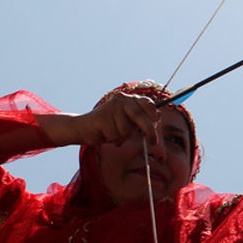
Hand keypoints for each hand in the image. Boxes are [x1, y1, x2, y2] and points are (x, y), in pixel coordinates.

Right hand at [38, 92, 161, 147]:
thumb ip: (140, 119)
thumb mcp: (128, 122)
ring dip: (122, 137)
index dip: (153, 114)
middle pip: (140, 117)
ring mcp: (111, 108)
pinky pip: (115, 135)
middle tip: (153, 142)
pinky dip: (111, 139)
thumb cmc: (110, 126)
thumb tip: (158, 116)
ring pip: (126, 131)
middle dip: (149, 131)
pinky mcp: (102, 118)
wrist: (84, 128)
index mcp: (129, 99)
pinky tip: (104, 134)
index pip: (147, 103)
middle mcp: (121, 100)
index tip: (156, 123)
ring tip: (113, 133)